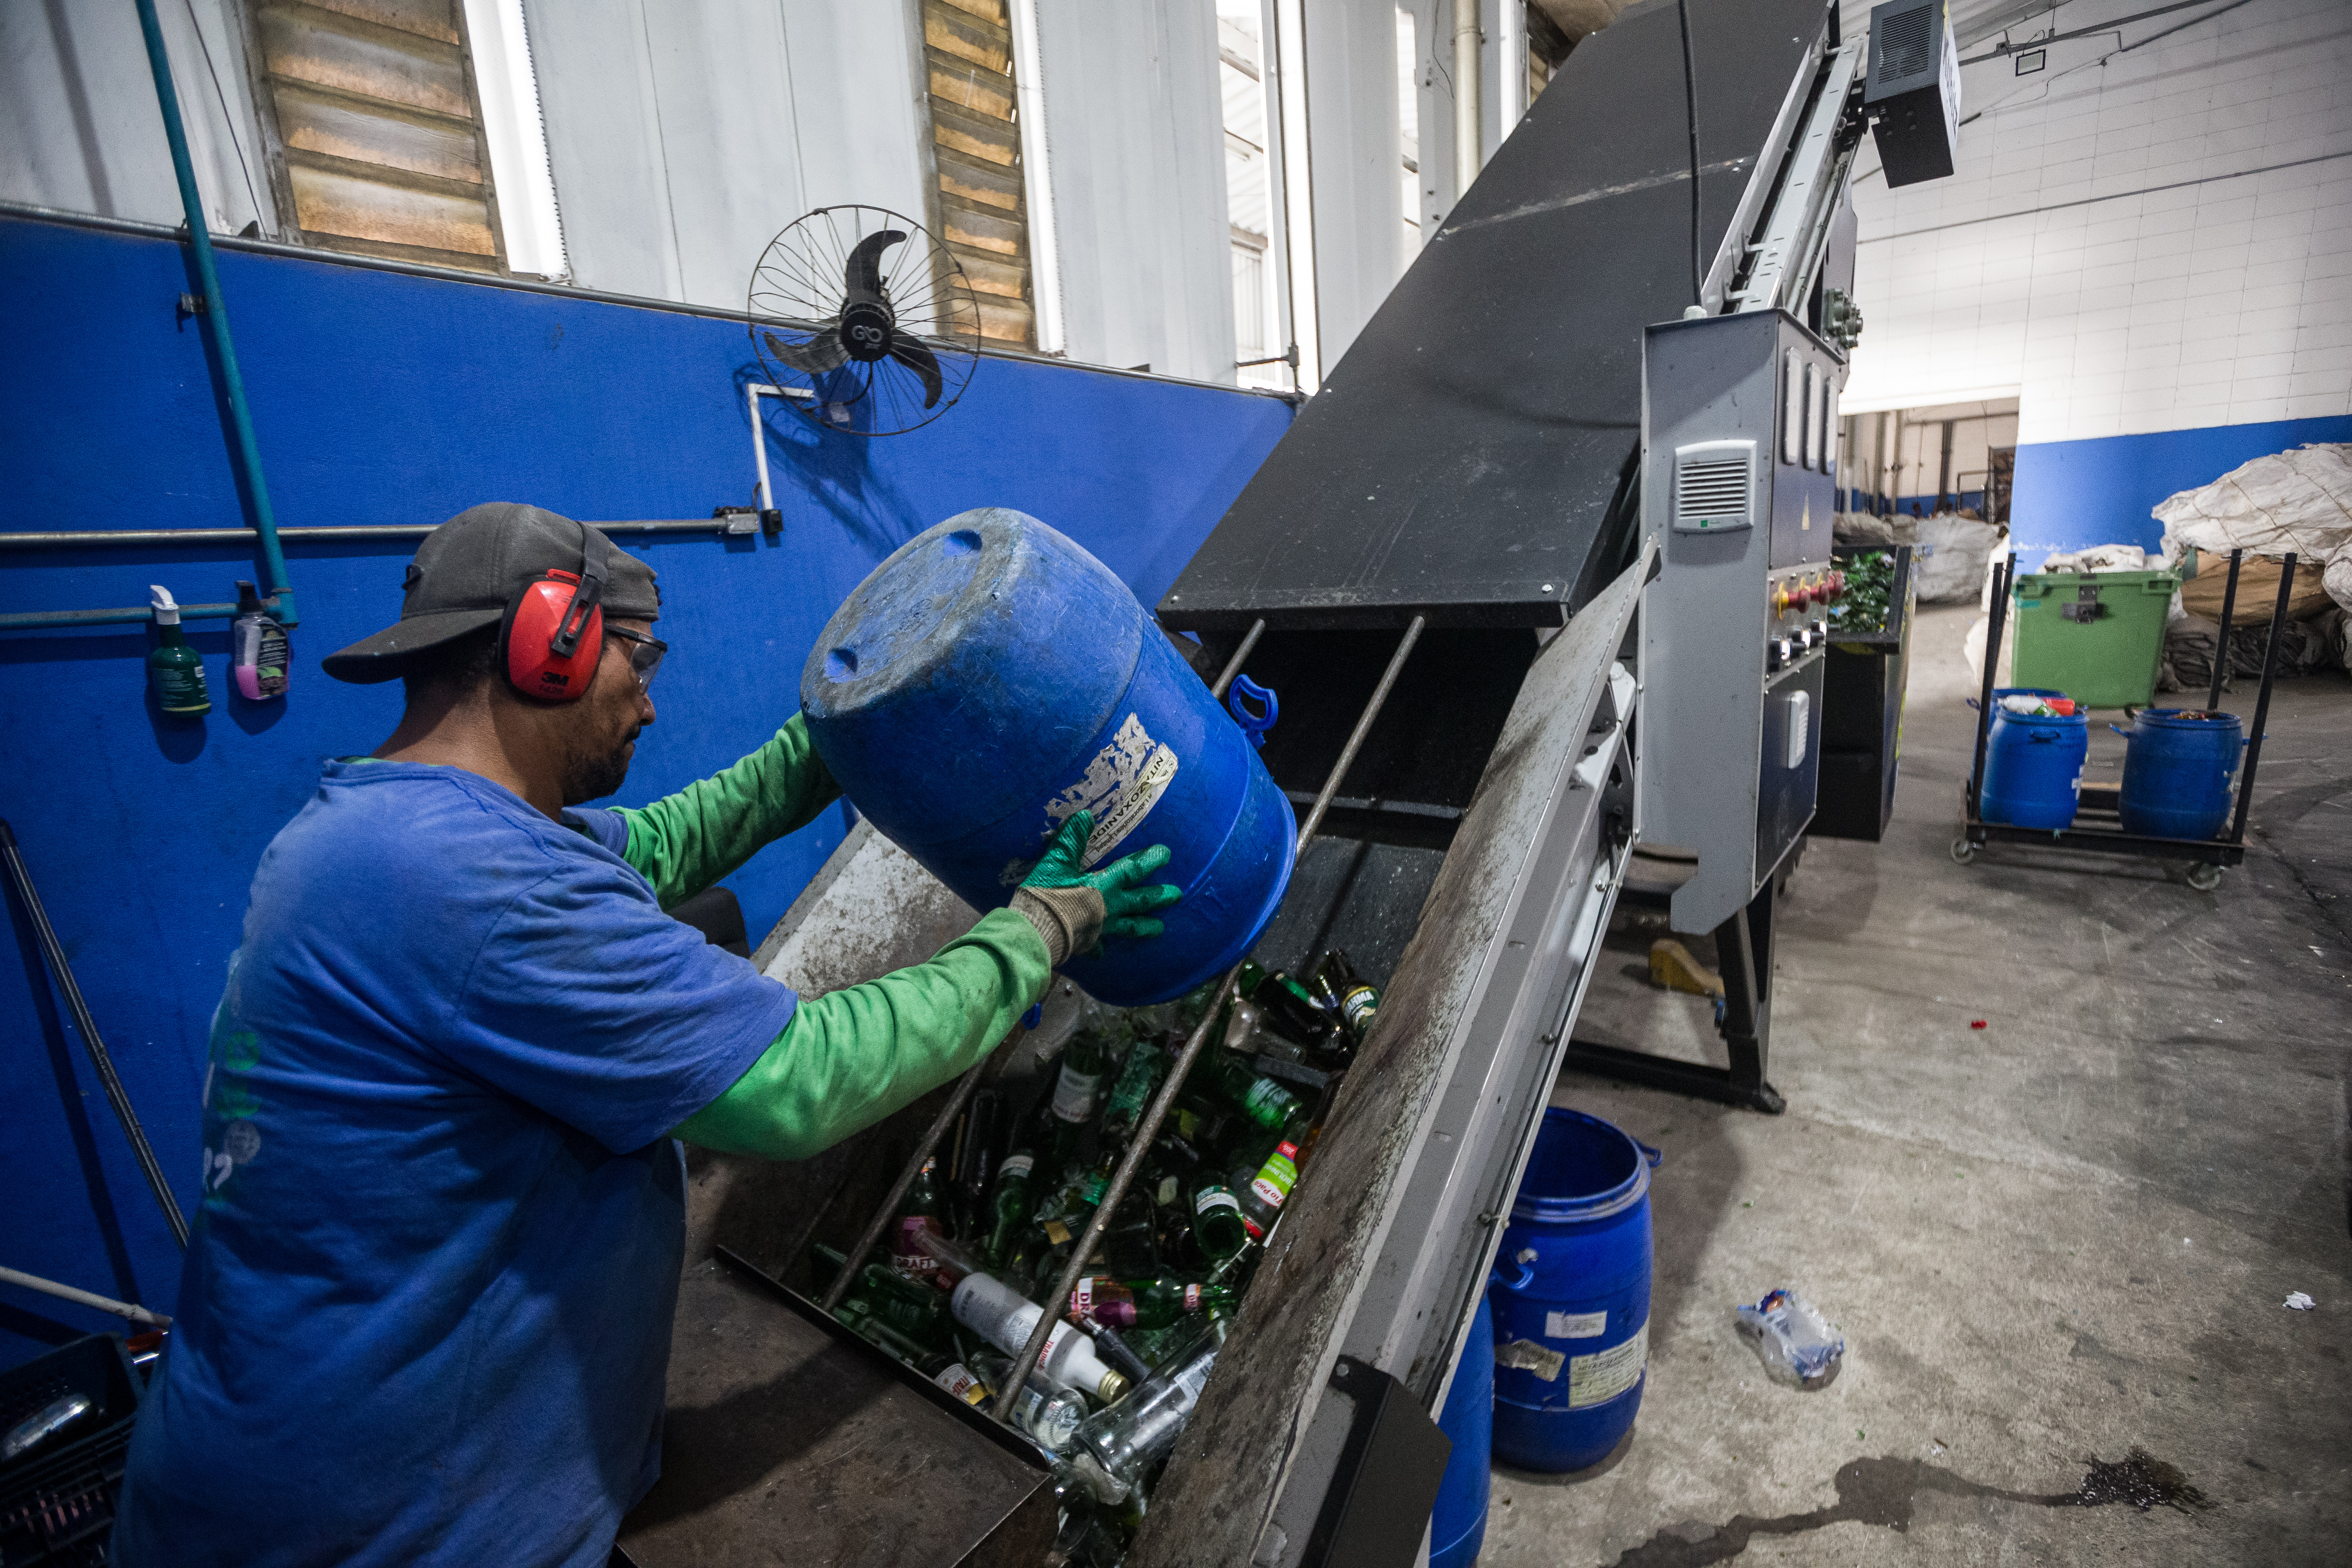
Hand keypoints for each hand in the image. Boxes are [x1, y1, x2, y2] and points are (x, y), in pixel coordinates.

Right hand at [1023, 811, 1182, 944]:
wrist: (1035, 932)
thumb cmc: (1047, 895)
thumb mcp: (1056, 863)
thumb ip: (1071, 841)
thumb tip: (1086, 816)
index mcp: (1104, 886)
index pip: (1133, 870)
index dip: (1150, 860)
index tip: (1166, 854)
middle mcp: (1109, 908)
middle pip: (1140, 902)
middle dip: (1159, 897)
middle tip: (1177, 895)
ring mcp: (1101, 929)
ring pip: (1129, 928)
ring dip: (1145, 927)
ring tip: (1160, 929)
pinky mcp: (1087, 944)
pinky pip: (1099, 946)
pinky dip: (1102, 947)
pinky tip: (1103, 950)